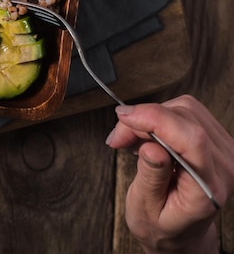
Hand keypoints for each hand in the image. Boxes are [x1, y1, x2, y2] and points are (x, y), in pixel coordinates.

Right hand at [106, 95, 233, 253]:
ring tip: (131, 139)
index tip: (124, 118)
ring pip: (185, 109)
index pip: (191, 139)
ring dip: (150, 117)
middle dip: (143, 119)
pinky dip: (160, 117)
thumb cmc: (161, 225)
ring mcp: (225, 151)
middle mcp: (224, 167)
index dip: (155, 119)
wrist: (180, 232)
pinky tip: (148, 136)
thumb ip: (151, 178)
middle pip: (184, 118)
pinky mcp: (217, 140)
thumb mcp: (145, 209)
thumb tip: (151, 146)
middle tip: (118, 138)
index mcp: (207, 190)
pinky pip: (187, 112)